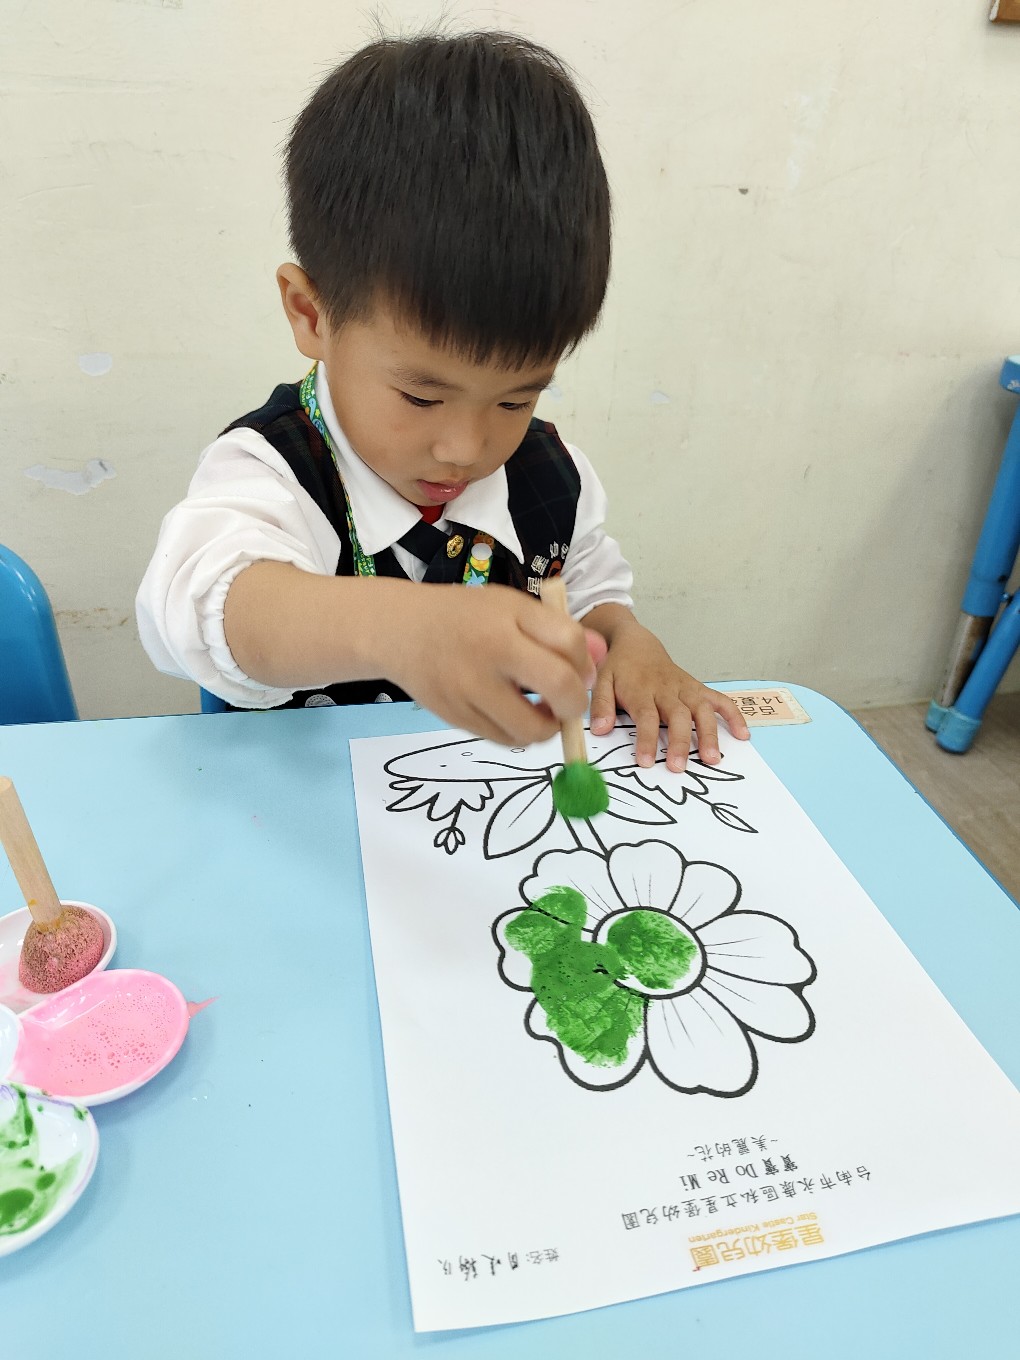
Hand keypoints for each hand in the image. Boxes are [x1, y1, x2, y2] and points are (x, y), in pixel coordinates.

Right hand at [387, 584, 595, 746]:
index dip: (583, 662)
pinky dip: (519, 734)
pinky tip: (514, 715)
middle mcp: (489, 655)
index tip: (577, 670)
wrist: (400, 631)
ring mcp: (469, 691)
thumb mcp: (512, 608)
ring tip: (540, 712)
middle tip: (566, 702)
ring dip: (547, 727)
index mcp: (507, 620)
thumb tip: (601, 659)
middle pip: (559, 689)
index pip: (568, 642)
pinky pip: (504, 739)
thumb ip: (558, 631)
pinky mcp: (456, 718)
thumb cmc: (465, 617)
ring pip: (532, 729)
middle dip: (574, 703)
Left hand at [586, 609, 748, 770]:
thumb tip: (600, 730)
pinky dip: (733, 715)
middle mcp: (667, 690)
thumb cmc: (619, 668)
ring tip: (712, 759)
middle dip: (680, 742)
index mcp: (642, 691)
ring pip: (702, 710)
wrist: (636, 644)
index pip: (646, 717)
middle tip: (679, 767)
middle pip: (678, 716)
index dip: (647, 740)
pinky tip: (743, 735)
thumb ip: (601, 706)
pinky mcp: (697, 689)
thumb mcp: (601, 681)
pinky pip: (720, 700)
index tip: (646, 762)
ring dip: (709, 734)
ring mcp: (685, 688)